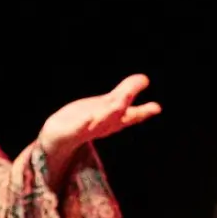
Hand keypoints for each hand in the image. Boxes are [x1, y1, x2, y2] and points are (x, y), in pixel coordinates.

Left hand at [38, 74, 160, 174]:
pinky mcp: (71, 131)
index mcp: (114, 119)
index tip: (156, 108)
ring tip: (118, 103)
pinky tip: (89, 117)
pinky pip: (78, 128)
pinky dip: (84, 124)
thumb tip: (145, 78)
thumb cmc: (86, 120)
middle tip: (130, 97)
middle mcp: (104, 125)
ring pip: (101, 122)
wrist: (60, 139)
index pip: (132, 115)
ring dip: (110, 114)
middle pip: (117, 116)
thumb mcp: (108, 104)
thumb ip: (127, 91)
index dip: (143, 111)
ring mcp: (88, 129)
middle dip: (124, 105)